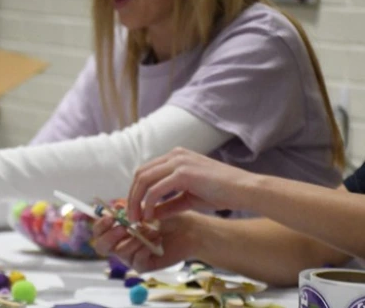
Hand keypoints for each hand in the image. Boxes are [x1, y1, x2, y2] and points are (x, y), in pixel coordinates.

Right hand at [92, 212, 199, 272]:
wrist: (188, 230)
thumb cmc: (166, 217)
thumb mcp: (147, 208)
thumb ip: (131, 209)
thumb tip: (117, 206)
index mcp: (118, 229)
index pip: (99, 231)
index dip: (100, 225)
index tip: (111, 217)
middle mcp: (121, 243)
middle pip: (102, 246)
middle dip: (110, 236)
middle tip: (124, 227)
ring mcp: (130, 256)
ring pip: (120, 252)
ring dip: (135, 238)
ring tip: (151, 230)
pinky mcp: (143, 265)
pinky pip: (136, 260)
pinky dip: (145, 248)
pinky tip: (157, 240)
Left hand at [127, 148, 254, 222]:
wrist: (245, 190)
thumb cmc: (222, 193)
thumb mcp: (189, 198)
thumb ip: (168, 203)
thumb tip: (149, 214)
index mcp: (176, 156)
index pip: (146, 171)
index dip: (136, 191)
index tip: (134, 210)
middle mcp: (175, 155)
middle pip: (141, 174)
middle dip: (132, 196)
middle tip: (131, 217)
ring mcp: (178, 161)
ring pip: (144, 180)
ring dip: (136, 201)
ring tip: (137, 220)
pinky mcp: (183, 173)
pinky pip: (155, 190)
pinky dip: (148, 204)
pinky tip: (149, 217)